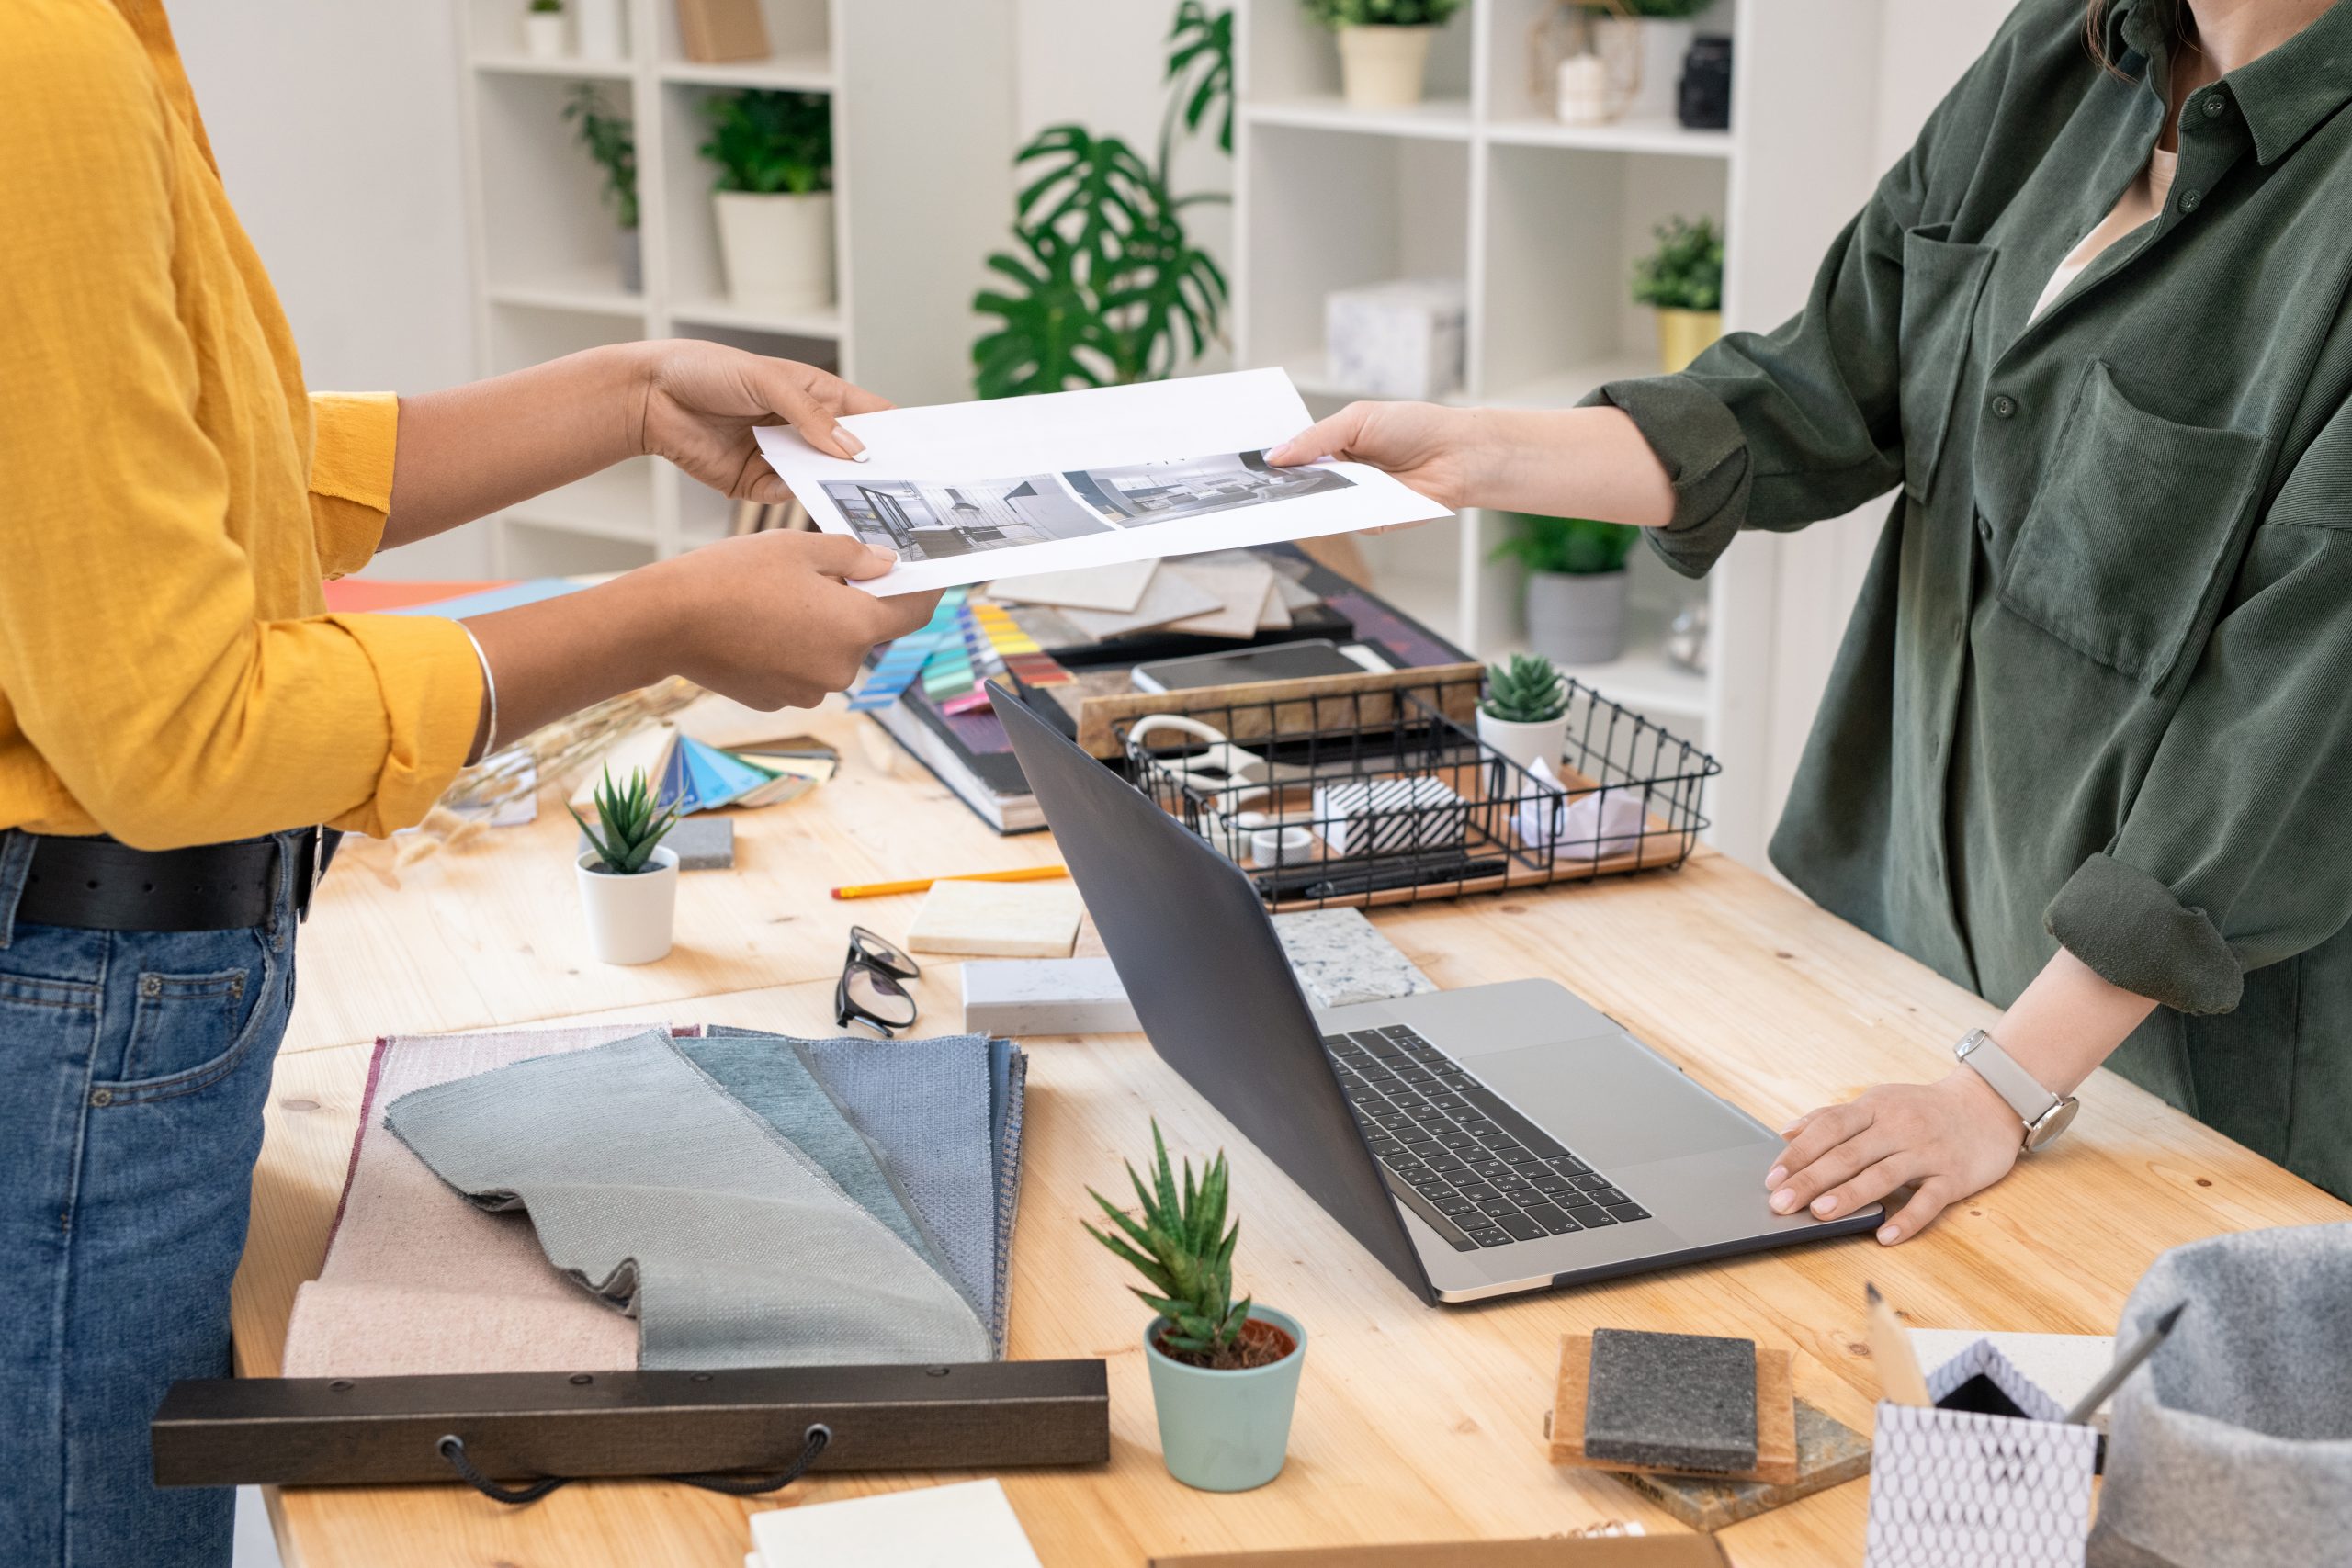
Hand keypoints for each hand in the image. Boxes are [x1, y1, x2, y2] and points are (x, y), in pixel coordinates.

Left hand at [630, 340, 891, 503]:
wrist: (652, 397)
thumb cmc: (707, 371)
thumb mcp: (768, 382)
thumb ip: (813, 418)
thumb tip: (854, 451)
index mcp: (817, 395)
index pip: (869, 415)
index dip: (895, 432)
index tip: (920, 454)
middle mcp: (805, 429)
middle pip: (851, 455)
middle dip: (874, 470)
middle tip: (904, 489)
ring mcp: (783, 457)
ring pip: (823, 480)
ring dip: (838, 488)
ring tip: (865, 502)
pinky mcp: (758, 483)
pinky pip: (788, 495)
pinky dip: (797, 498)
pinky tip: (808, 498)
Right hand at [651, 532, 941, 709]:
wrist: (665, 621)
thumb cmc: (730, 577)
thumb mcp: (799, 547)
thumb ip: (853, 556)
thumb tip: (887, 564)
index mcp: (854, 627)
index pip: (913, 612)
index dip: (924, 589)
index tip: (925, 575)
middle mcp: (839, 668)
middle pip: (866, 631)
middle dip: (853, 601)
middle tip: (818, 571)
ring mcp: (807, 690)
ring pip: (831, 650)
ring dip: (820, 625)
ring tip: (777, 596)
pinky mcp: (777, 699)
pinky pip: (800, 667)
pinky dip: (792, 646)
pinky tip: (759, 622)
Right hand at [1264, 400, 1488, 510]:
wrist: (1457, 453)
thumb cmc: (1413, 427)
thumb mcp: (1357, 420)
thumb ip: (1315, 439)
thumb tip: (1275, 456)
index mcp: (1333, 447)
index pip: (1294, 458)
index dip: (1271, 462)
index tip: (1242, 465)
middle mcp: (1340, 476)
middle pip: (1299, 487)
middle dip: (1276, 486)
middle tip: (1247, 487)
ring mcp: (1354, 500)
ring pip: (1316, 507)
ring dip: (1298, 503)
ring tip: (1273, 496)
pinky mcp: (1370, 521)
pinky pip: (1342, 521)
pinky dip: (1331, 513)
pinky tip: (1318, 505)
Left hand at [1766, 1069, 2022, 1244]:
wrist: (1990, 1104)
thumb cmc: (1922, 1108)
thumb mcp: (1878, 1102)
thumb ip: (1833, 1117)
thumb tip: (1788, 1132)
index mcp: (1874, 1108)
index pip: (1829, 1127)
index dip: (1799, 1153)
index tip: (1772, 1177)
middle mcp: (1898, 1127)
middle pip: (1849, 1154)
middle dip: (1811, 1179)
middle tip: (1782, 1203)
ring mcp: (1927, 1151)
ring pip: (1884, 1175)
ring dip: (1850, 1195)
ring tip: (1821, 1213)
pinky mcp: (1955, 1176)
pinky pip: (1929, 1200)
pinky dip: (1907, 1219)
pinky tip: (1885, 1236)